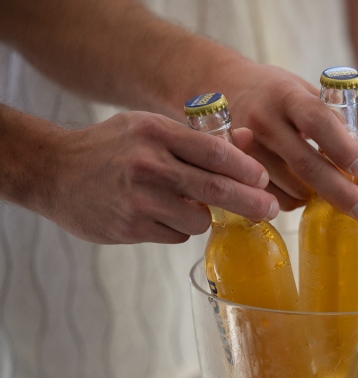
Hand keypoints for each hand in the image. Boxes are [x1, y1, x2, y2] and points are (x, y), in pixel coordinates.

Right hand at [43, 111, 275, 243]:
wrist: (54, 171)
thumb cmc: (113, 147)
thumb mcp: (151, 129)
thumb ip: (197, 140)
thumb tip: (249, 145)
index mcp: (157, 134)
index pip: (217, 153)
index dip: (248, 170)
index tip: (264, 180)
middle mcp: (149, 165)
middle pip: (217, 190)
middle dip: (252, 203)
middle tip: (270, 210)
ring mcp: (139, 200)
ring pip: (199, 220)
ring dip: (202, 216)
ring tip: (183, 204)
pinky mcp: (130, 228)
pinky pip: (177, 235)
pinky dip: (177, 228)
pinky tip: (157, 214)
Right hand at [224, 63, 357, 218]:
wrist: (222, 85)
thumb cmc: (279, 95)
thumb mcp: (310, 98)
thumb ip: (344, 124)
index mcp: (288, 96)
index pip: (318, 121)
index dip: (341, 146)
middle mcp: (263, 120)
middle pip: (305, 163)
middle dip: (338, 190)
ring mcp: (245, 146)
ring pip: (288, 187)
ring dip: (314, 197)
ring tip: (326, 189)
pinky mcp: (232, 168)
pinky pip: (270, 197)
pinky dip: (291, 200)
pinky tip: (297, 189)